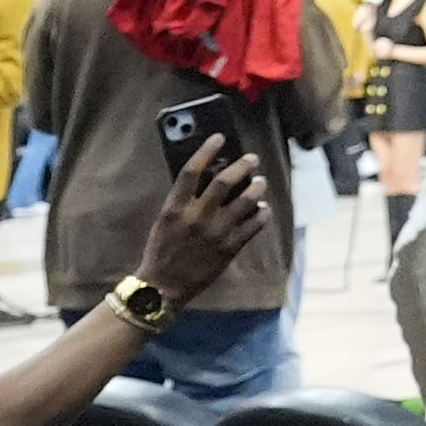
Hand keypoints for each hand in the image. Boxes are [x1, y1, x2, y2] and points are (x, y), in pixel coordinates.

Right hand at [135, 136, 271, 299]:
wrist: (163, 288)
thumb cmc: (162, 251)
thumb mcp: (165, 221)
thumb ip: (184, 201)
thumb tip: (207, 177)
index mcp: (175, 208)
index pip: (192, 170)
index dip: (207, 150)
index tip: (219, 137)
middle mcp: (197, 217)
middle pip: (225, 181)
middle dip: (243, 166)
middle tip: (252, 159)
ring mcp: (215, 233)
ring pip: (246, 201)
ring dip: (257, 187)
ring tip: (260, 181)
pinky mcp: (229, 248)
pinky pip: (254, 225)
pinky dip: (262, 214)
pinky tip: (263, 209)